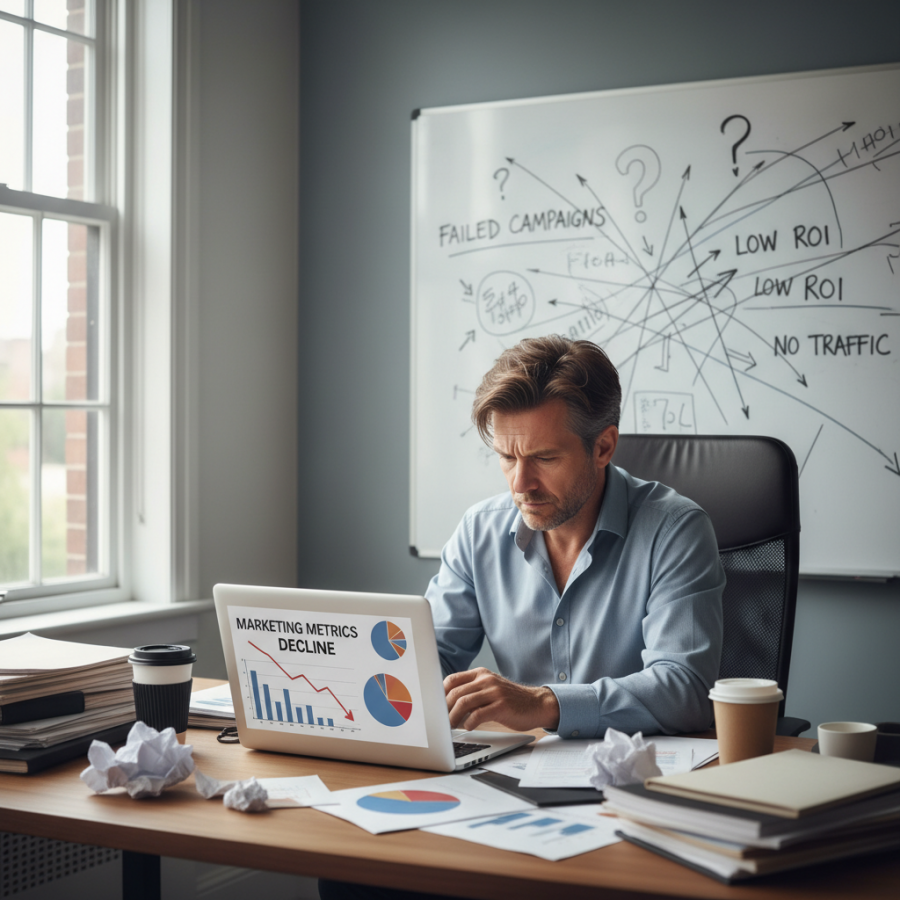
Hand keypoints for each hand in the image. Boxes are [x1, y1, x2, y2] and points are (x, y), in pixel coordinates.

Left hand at [443, 667, 559, 731]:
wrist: (537, 704)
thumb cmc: (511, 700)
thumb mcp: (490, 688)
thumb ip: (473, 691)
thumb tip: (447, 706)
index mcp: (481, 674)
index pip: (452, 680)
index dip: (440, 694)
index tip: (435, 708)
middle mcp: (486, 680)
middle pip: (455, 692)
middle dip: (444, 709)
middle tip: (439, 722)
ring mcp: (494, 691)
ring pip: (464, 702)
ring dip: (452, 718)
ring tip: (450, 728)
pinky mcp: (502, 706)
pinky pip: (478, 714)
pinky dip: (469, 722)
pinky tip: (468, 727)